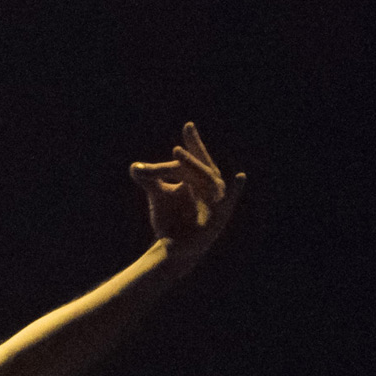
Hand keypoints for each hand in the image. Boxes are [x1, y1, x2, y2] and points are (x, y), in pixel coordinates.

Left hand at [131, 123, 245, 262]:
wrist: (173, 249)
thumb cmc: (170, 219)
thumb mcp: (158, 195)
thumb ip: (149, 178)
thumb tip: (134, 167)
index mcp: (198, 179)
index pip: (195, 157)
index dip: (194, 143)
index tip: (188, 126)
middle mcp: (211, 188)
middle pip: (202, 167)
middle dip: (190, 157)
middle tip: (176, 147)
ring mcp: (216, 203)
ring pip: (208, 181)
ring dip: (196, 168)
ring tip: (180, 154)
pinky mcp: (217, 221)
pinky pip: (227, 204)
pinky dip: (234, 191)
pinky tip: (240, 177)